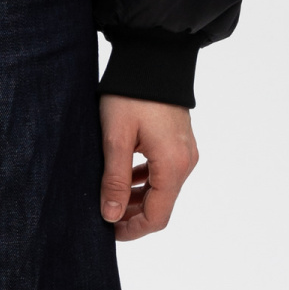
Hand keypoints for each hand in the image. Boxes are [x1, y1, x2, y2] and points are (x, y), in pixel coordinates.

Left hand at [99, 95, 197, 241]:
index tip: (107, 232)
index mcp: (172, 166)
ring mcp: (186, 152)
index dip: (132, 230)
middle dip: (132, 215)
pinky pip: (164, 172)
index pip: (157, 217)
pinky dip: (144, 181)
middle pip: (161, 206)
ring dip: (137, 198)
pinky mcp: (180, 142)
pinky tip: (123, 177)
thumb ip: (115, 180)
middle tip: (102, 214)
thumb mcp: (116, 139)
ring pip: (162, 190)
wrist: (153, 57)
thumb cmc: (131, 95)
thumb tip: (111, 216)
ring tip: (108, 197)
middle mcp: (185, 163)